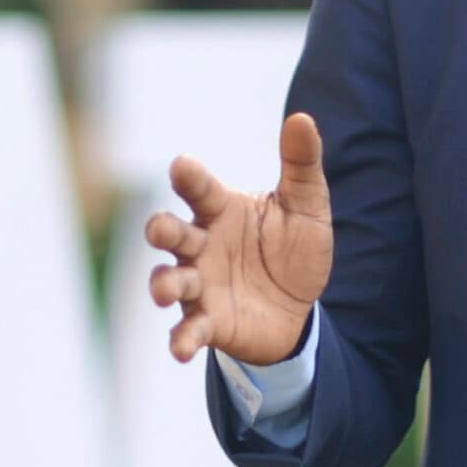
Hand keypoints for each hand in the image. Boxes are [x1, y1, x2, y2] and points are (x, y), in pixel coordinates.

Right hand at [145, 112, 334, 364]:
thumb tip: (303, 118)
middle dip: (161, 230)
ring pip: (171, 280)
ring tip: (164, 290)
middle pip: (171, 233)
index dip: (189, 177)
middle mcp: (202, 245)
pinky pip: (188, 329)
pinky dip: (181, 338)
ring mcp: (201, 284)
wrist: (300, 306)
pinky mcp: (209, 321)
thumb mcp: (307, 206)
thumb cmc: (293, 248)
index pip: (199, 189)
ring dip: (163, 284)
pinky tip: (180, 348)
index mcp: (221, 210)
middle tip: (159, 229)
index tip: (182, 166)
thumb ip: (301, 164)